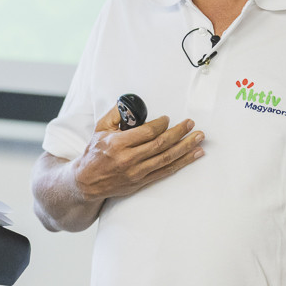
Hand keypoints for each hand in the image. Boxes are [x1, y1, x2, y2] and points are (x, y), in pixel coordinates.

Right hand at [71, 106, 204, 201]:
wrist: (86, 182)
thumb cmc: (94, 153)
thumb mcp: (100, 129)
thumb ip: (116, 114)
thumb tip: (131, 103)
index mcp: (117, 144)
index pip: (147, 132)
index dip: (161, 124)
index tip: (167, 119)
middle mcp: (128, 159)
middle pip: (160, 145)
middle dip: (179, 133)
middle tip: (191, 124)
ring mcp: (137, 173)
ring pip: (167, 158)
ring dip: (186, 147)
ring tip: (199, 138)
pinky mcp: (142, 182)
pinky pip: (166, 171)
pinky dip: (183, 163)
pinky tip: (195, 155)